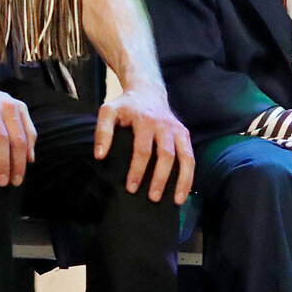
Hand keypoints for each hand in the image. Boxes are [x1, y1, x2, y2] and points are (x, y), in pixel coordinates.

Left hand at [95, 88, 195, 204]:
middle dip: (160, 178)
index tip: (131, 187)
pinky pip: (191, 156)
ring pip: (186, 157)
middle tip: (153, 198)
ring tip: (177, 201)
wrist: (147, 90)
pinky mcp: (184, 133)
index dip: (137, 170)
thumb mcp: (108, 111)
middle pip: (166, 155)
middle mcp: (165, 125)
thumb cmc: (125, 106)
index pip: (143, 149)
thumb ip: (102, 132)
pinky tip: (185, 192)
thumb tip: (100, 156)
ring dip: (183, 180)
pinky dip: (190, 175)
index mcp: (145, 120)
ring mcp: (177, 129)